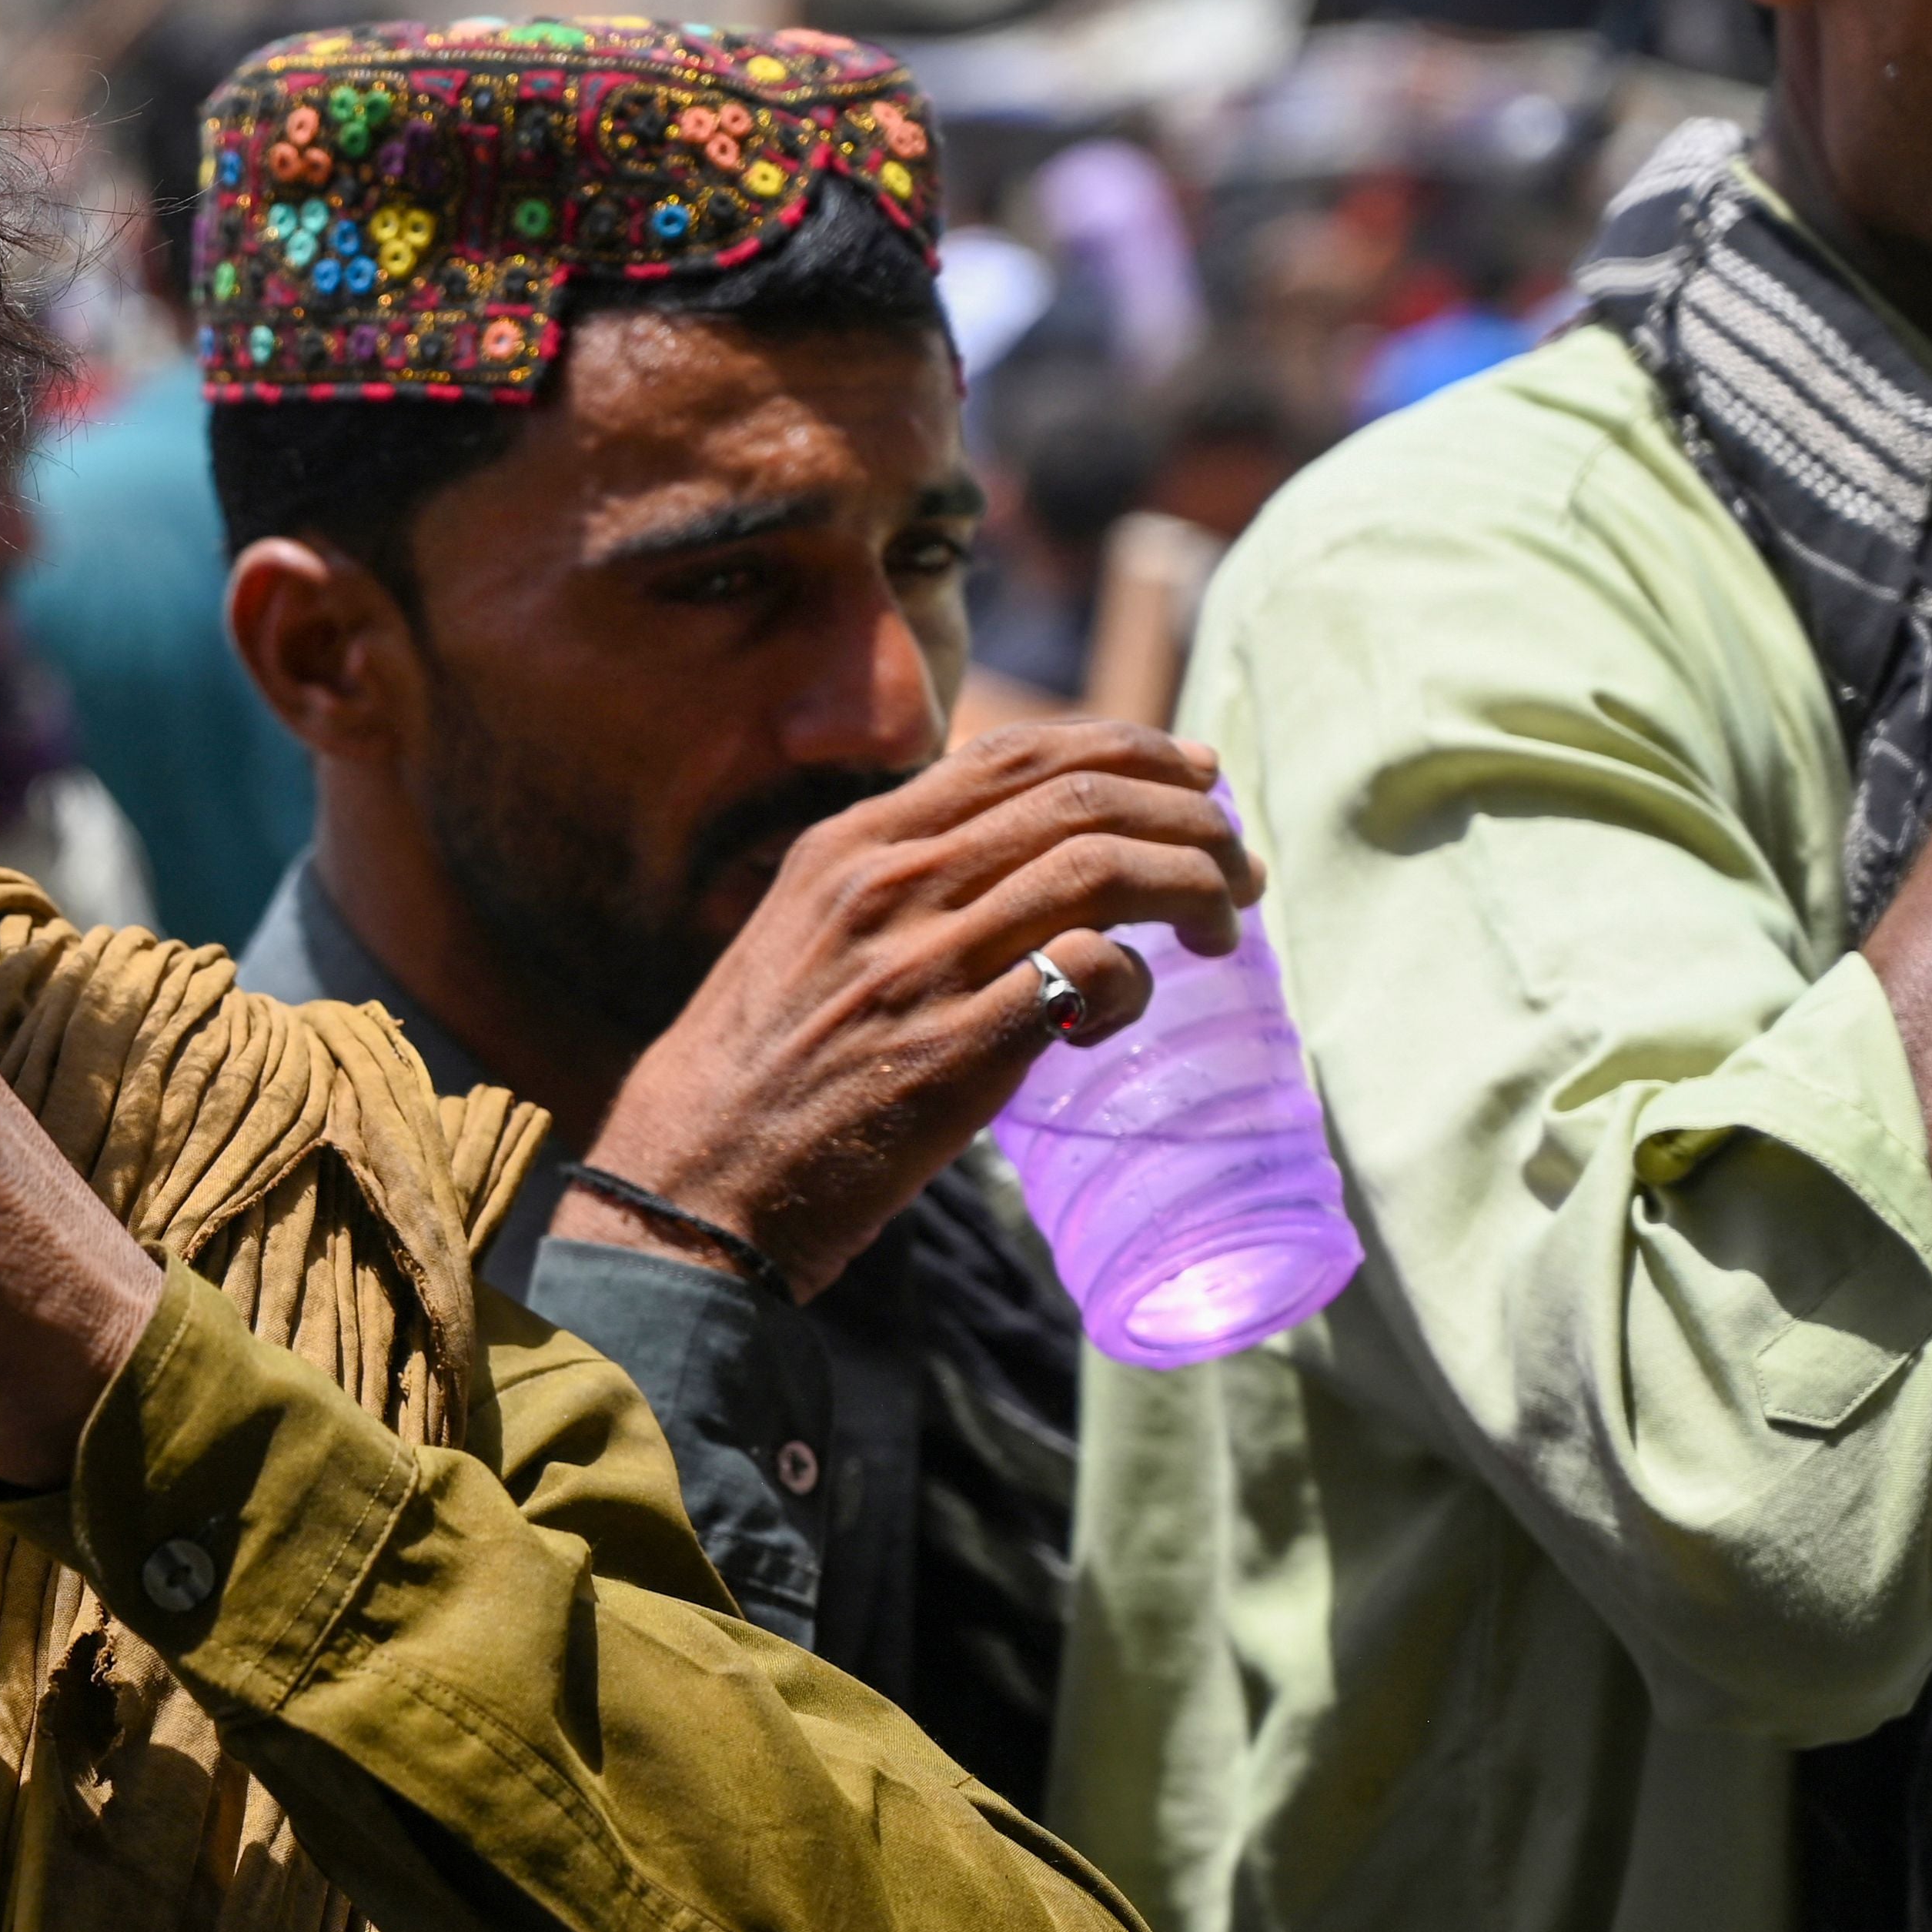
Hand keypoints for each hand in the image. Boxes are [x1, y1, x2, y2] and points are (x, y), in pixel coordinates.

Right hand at [573, 722, 1256, 1298]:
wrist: (694, 1184)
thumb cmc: (757, 1071)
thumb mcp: (803, 935)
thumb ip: (893, 886)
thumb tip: (1010, 857)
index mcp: (849, 847)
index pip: (1017, 754)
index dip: (1127, 748)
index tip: (1192, 774)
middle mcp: (886, 887)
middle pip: (1081, 796)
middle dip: (1189, 816)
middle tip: (1237, 861)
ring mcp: (920, 967)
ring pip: (1103, 867)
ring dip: (1193, 885)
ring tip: (1223, 926)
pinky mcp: (955, 1054)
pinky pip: (1089, 972)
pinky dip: (1136, 978)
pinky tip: (1129, 1009)